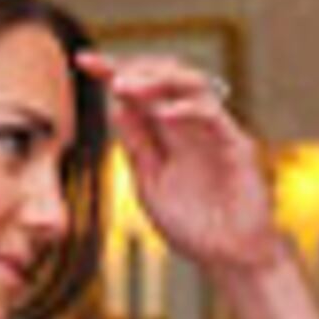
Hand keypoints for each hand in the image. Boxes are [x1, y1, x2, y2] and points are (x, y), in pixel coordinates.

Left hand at [81, 49, 283, 276]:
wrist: (227, 257)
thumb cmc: (192, 224)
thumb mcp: (149, 184)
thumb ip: (136, 146)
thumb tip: (115, 107)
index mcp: (167, 133)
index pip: (139, 92)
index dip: (112, 71)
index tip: (82, 61)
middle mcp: (190, 124)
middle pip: (165, 76)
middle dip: (134, 68)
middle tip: (106, 72)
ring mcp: (215, 131)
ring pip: (191, 83)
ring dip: (156, 80)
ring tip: (125, 85)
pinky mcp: (236, 144)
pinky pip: (212, 115)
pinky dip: (186, 109)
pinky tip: (162, 113)